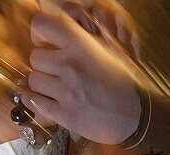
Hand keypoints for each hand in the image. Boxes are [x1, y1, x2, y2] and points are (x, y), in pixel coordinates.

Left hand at [27, 8, 141, 143]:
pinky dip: (34, 101)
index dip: (38, 33)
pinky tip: (42, 100)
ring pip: (33, 80)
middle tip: (56, 72)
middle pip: (35, 57)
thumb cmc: (121, 83)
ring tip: (56, 89)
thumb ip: (78, 41)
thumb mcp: (104, 51)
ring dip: (41, 85)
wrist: (135, 116)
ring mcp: (67, 90)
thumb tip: (52, 37)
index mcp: (82, 44)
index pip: (41, 24)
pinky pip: (34, 102)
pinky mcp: (65, 114)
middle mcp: (71, 65)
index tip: (44, 43)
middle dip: (43, 65)